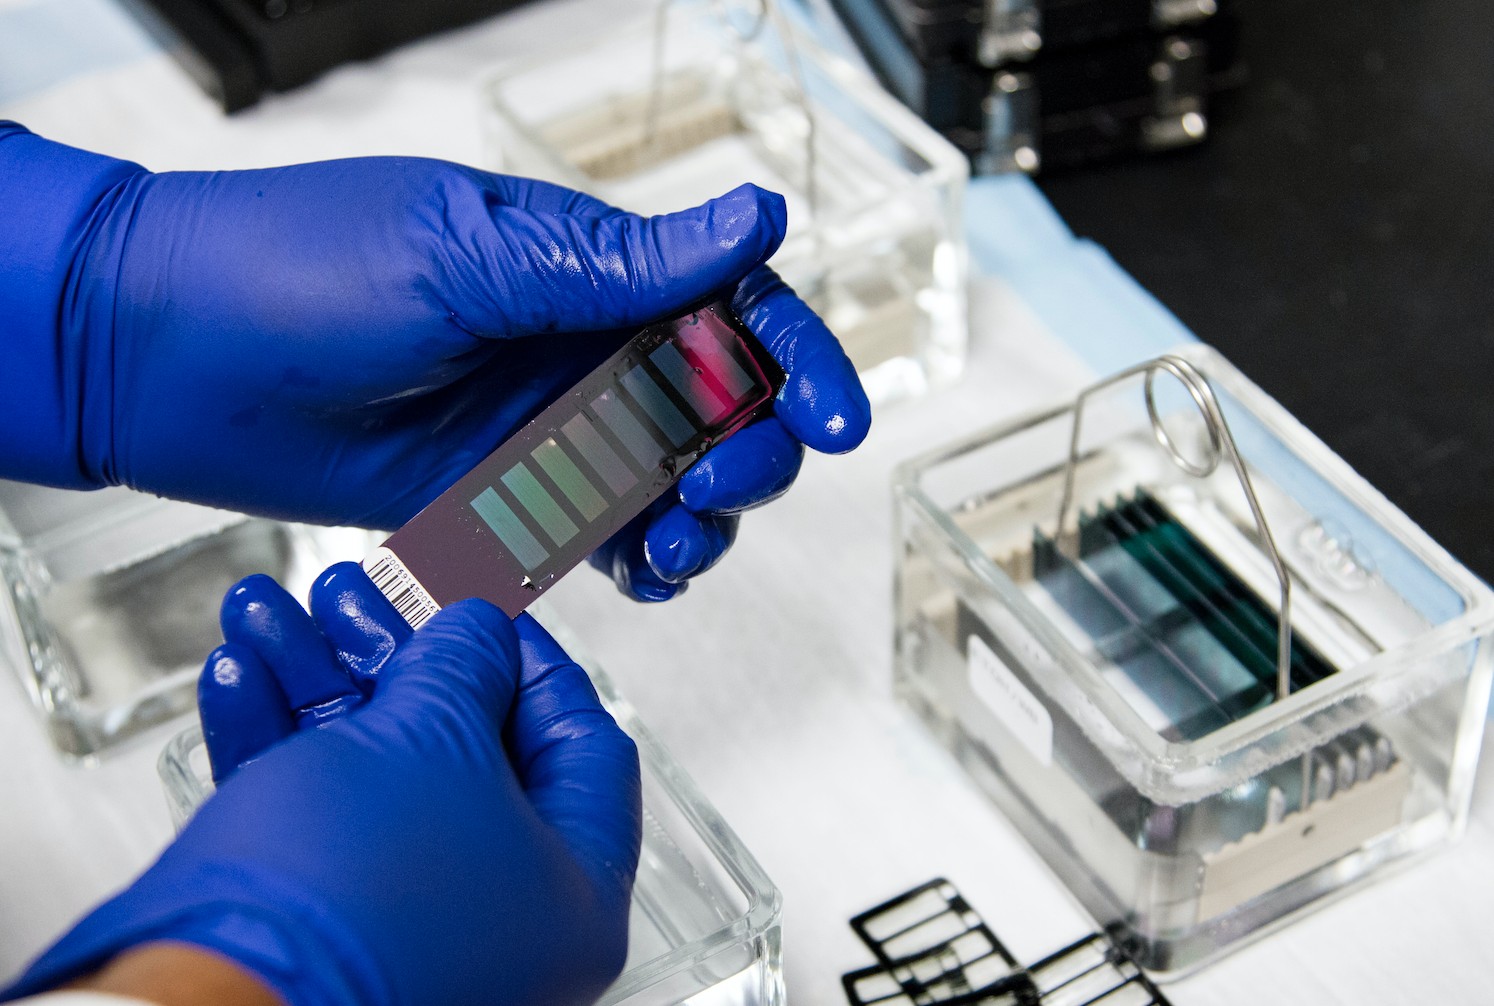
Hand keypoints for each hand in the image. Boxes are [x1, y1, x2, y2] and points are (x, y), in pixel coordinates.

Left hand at [0, 123, 870, 600]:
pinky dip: (644, 561)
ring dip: (704, 521)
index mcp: (590, 271)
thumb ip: (615, 263)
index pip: (735, 309)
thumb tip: (752, 218)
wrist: (169, 357)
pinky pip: (607, 536)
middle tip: (717, 485)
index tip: (836, 420)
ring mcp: (548, 429)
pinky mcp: (507, 499)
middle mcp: (584, 349)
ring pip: (678, 484)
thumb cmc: (299, 270)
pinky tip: (639, 572)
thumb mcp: (467, 255)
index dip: (800, 362)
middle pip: (727, 408)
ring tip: (669, 544)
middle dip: (754, 454)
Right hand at [4, 563, 641, 1005]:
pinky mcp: (319, 925)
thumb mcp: (435, 740)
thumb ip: (466, 666)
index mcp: (571, 891)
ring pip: (371, 770)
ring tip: (264, 610)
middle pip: (463, 749)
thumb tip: (478, 634)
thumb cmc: (350, 897)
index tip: (488, 606)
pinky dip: (274, 739)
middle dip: (393, 654)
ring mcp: (405, 922)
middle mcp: (498, 916)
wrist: (206, 1005)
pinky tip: (238, 674)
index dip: (533, 661)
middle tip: (352, 593)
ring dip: (313, 678)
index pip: (581, 748)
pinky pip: (310, 813)